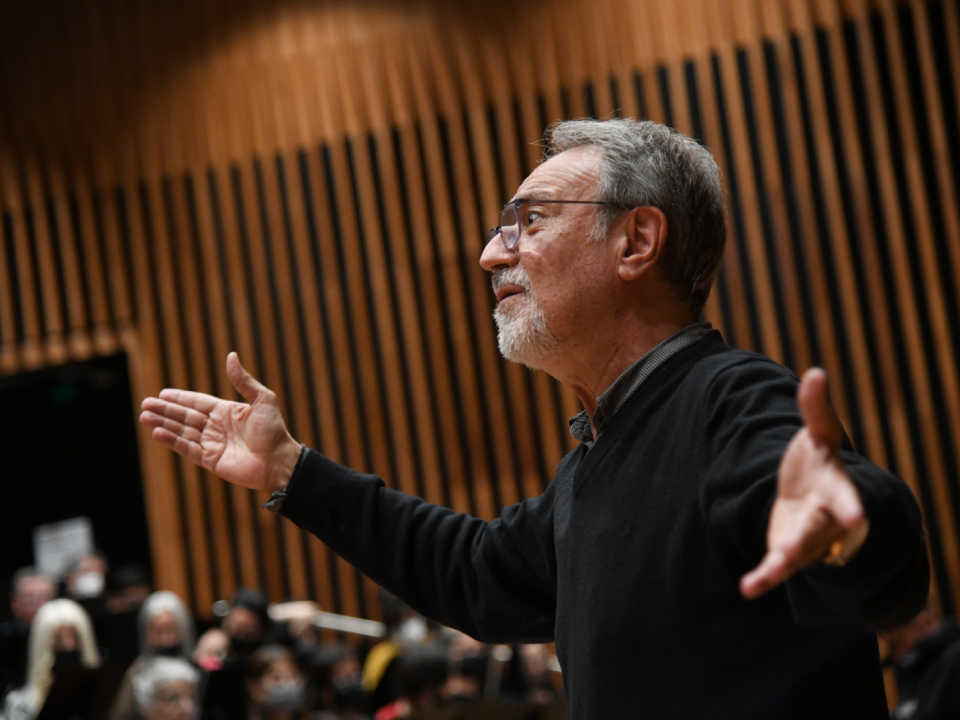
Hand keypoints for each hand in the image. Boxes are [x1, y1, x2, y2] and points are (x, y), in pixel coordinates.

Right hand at [139, 352, 300, 493]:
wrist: (279, 461)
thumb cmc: (274, 430)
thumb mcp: (263, 400)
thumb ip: (244, 380)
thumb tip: (231, 355)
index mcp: (227, 412)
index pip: (198, 402)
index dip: (180, 398)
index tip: (162, 393)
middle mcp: (217, 427)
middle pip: (186, 416)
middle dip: (165, 410)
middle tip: (145, 404)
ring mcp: (212, 444)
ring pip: (182, 431)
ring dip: (164, 424)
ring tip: (144, 417)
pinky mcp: (210, 460)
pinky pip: (187, 448)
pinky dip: (172, 440)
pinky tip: (157, 432)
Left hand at [740, 368, 866, 598]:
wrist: (816, 502)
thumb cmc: (819, 466)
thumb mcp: (819, 437)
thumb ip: (816, 410)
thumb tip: (815, 372)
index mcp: (835, 489)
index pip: (845, 497)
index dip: (851, 507)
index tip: (859, 517)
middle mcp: (825, 520)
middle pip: (820, 531)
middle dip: (813, 542)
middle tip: (796, 552)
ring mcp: (807, 540)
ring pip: (798, 554)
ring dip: (783, 563)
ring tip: (769, 573)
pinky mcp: (786, 552)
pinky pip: (775, 569)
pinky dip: (763, 579)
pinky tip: (747, 589)